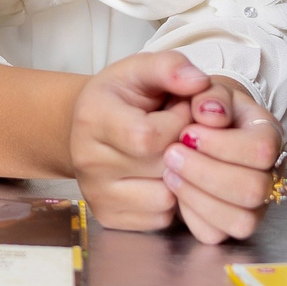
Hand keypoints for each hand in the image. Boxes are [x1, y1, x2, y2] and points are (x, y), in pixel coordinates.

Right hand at [68, 52, 206, 232]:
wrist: (91, 126)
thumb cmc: (122, 95)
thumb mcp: (143, 68)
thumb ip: (172, 67)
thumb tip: (199, 82)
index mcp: (93, 118)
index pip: (148, 136)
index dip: (179, 123)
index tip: (182, 109)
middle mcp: (87, 160)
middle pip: (160, 167)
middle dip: (186, 149)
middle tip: (182, 132)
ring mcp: (96, 193)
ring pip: (164, 198)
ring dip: (181, 178)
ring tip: (173, 154)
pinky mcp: (108, 217)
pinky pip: (160, 218)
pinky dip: (171, 200)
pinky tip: (164, 176)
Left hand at [160, 78, 284, 243]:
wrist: (193, 126)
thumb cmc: (200, 107)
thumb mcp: (201, 89)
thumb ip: (206, 92)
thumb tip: (210, 111)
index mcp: (268, 134)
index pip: (261, 149)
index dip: (222, 145)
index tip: (188, 131)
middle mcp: (270, 173)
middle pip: (254, 189)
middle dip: (204, 172)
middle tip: (171, 154)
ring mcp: (255, 204)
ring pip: (241, 221)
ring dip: (197, 197)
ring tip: (169, 173)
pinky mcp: (230, 224)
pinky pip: (216, 234)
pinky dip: (191, 215)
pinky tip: (177, 191)